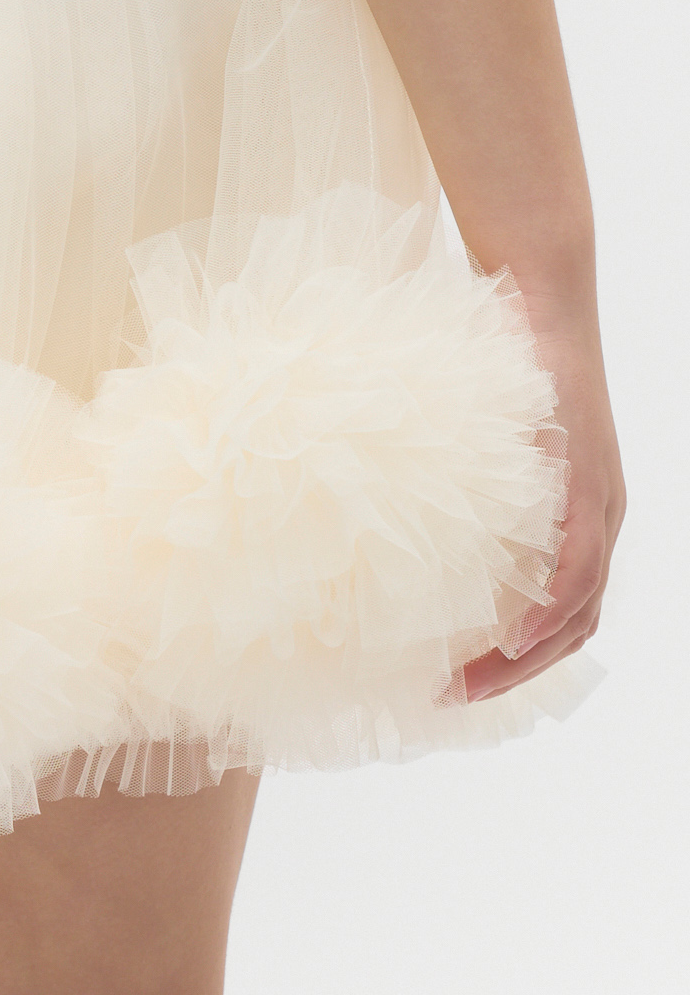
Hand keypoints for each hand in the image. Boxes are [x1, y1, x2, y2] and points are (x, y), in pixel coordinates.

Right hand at [459, 293, 624, 703]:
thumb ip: (461, 479)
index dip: (517, 659)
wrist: (538, 298)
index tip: (457, 682)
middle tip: (452, 697)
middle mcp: (602, 519)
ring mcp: (602, 502)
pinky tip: (514, 636)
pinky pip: (576, 565)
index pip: (561, 613)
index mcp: (579, 516)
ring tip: (470, 682)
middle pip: (573, 627)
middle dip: (514, 674)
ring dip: (526, 657)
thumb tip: (392, 515)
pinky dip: (549, 609)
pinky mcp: (590, 481)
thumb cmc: (499, 361)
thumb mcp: (480, 439)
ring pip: (578, 609)